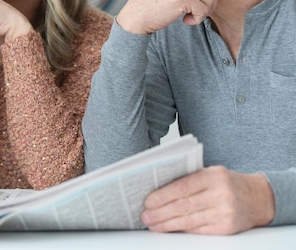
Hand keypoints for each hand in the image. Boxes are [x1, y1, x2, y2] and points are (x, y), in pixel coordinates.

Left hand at [141, 166, 275, 234]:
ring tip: (152, 224)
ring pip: (189, 220)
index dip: (163, 195)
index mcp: (214, 176)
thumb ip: (188, 178)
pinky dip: (181, 230)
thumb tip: (157, 190)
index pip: (183, 186)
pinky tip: (169, 229)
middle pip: (184, 205)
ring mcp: (225, 212)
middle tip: (145, 215)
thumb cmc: (226, 183)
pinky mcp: (227, 228)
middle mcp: (221, 194)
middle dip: (160, 212)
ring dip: (167, 224)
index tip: (147, 201)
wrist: (258, 198)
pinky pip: (198, 230)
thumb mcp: (210, 173)